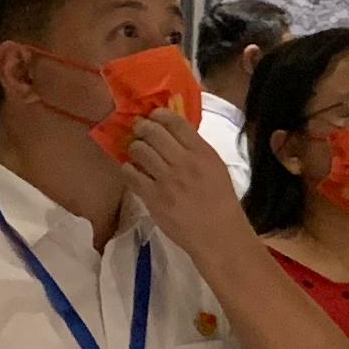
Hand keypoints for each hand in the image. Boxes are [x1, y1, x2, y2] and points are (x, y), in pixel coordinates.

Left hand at [122, 109, 247, 260]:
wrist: (217, 234)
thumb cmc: (220, 200)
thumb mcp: (216, 167)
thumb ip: (196, 150)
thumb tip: (173, 133)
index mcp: (203, 153)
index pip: (176, 122)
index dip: (160, 114)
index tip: (153, 115)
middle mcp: (184, 162)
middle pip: (153, 132)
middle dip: (142, 127)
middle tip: (139, 129)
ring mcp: (167, 180)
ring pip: (139, 150)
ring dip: (135, 147)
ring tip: (137, 151)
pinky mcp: (153, 198)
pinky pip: (131, 175)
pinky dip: (128, 169)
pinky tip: (132, 171)